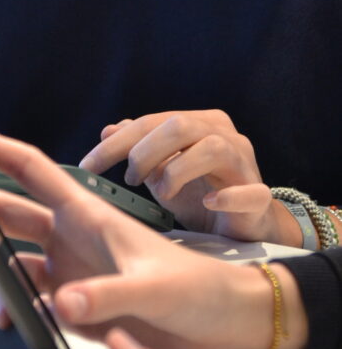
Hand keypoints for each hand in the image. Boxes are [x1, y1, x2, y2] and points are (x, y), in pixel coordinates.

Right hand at [0, 115, 307, 348]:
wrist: (221, 326)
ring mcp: (65, 272)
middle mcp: (67, 238)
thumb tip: (63, 301)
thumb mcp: (157, 289)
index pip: (25, 167)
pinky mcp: (69, 307)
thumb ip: (111, 295)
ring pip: (4, 265)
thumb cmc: (199, 290)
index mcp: (85, 215)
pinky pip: (19, 307)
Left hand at [80, 109, 294, 244]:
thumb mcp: (161, 171)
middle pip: (180, 125)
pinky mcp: (260, 197)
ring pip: (213, 148)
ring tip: (161, 193)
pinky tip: (207, 201)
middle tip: (130, 179)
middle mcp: (224, 135)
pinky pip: (248, 192)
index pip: (152, 122)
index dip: (118, 143)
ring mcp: (246, 164)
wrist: (241, 227)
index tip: (89, 166)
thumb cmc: (198, 194)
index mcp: (200, 123)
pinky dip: (225, 196)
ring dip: (177, 170)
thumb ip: (138, 148)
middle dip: (144, 151)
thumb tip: (108, 130)